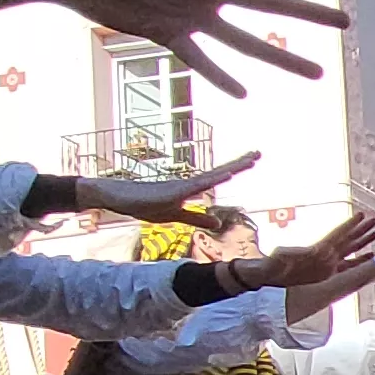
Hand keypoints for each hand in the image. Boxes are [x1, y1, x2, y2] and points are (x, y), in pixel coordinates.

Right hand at [80, 154, 261, 223]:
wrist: (116, 197)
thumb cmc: (144, 204)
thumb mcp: (176, 215)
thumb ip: (197, 218)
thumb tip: (218, 221)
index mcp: (190, 188)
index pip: (218, 177)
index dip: (236, 168)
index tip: (253, 158)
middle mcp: (187, 184)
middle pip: (218, 173)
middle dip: (238, 164)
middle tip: (258, 153)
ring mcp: (178, 187)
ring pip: (208, 178)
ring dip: (228, 171)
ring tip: (245, 162)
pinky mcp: (167, 193)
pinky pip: (190, 189)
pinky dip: (204, 185)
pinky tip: (216, 181)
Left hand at [238, 212, 374, 289]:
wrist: (266, 276)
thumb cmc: (270, 267)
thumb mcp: (276, 259)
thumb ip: (282, 256)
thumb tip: (283, 252)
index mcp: (316, 250)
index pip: (336, 235)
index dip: (349, 226)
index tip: (361, 216)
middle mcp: (324, 255)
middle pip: (347, 239)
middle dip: (362, 230)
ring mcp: (326, 262)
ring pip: (350, 249)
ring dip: (363, 240)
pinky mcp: (327, 272)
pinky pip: (348, 264)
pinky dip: (360, 259)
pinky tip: (370, 256)